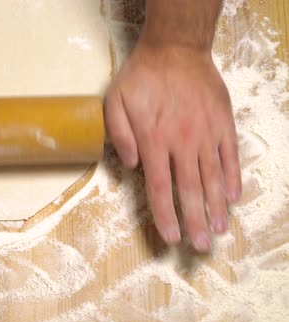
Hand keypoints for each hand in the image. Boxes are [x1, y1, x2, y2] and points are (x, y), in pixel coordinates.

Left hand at [105, 43, 241, 251]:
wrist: (175, 49)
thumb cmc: (141, 77)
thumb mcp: (114, 102)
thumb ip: (119, 135)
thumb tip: (130, 166)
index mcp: (155, 141)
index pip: (160, 188)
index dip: (166, 216)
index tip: (171, 238)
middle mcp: (183, 142)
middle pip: (190, 190)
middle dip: (195, 222)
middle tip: (201, 247)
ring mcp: (206, 133)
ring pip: (213, 177)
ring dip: (216, 207)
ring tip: (219, 230)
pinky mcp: (222, 123)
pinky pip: (230, 155)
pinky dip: (232, 178)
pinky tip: (233, 197)